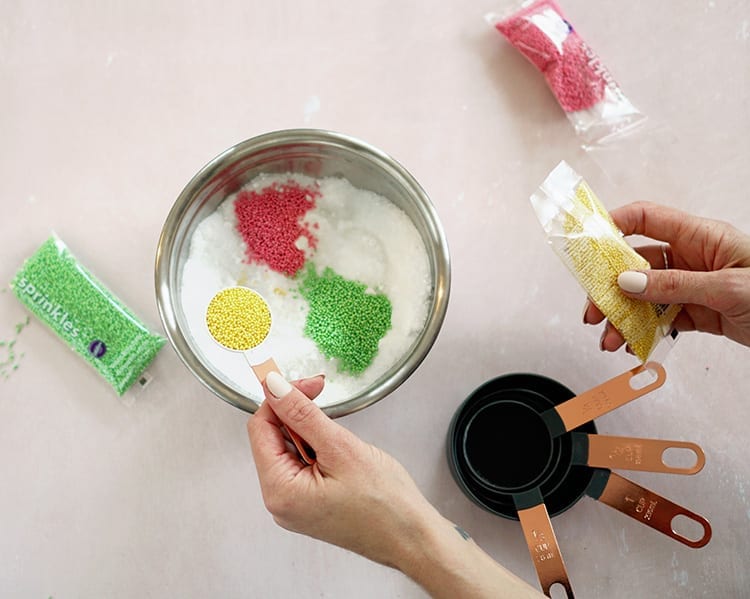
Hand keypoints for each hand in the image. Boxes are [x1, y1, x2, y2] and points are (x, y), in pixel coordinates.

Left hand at [247, 372, 542, 598]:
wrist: (413, 539)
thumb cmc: (385, 505)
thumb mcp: (341, 448)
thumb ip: (302, 415)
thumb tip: (274, 388)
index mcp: (279, 490)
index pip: (260, 428)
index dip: (280, 398)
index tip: (306, 382)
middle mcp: (280, 501)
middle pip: (272, 438)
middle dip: (296, 412)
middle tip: (323, 392)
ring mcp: (294, 504)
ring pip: (289, 449)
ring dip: (310, 430)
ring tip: (341, 435)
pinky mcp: (310, 503)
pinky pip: (302, 465)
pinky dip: (317, 448)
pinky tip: (339, 449)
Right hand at [583, 201, 749, 351]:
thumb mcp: (727, 288)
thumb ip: (674, 285)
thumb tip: (627, 283)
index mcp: (700, 237)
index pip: (646, 219)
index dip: (613, 224)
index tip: (586, 243)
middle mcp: (692, 258)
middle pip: (636, 266)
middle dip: (609, 288)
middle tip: (593, 311)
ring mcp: (693, 286)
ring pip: (644, 297)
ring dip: (623, 318)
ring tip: (611, 340)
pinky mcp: (699, 313)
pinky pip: (661, 319)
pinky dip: (644, 332)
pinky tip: (633, 344)